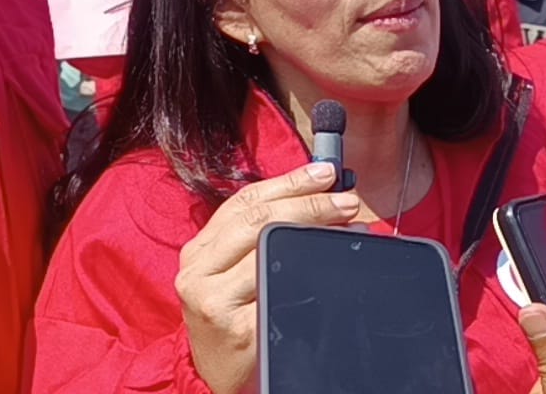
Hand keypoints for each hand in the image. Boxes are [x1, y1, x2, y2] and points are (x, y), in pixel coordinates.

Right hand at [175, 162, 360, 393]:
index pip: (244, 202)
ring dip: (315, 232)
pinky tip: (331, 264)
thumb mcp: (233, 274)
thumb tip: (317, 200)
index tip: (324, 172)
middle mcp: (198, 270)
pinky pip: (279, 291)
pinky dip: (311, 273)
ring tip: (347, 225)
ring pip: (269, 249)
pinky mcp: (235, 326)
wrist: (218, 377)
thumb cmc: (234, 319)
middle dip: (309, 204)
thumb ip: (259, 237)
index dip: (288, 182)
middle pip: (258, 221)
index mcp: (199, 250)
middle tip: (346, 201)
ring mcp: (213, 298)